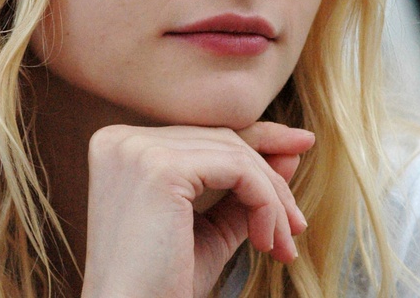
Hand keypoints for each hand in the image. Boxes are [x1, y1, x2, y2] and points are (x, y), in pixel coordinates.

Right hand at [81, 122, 314, 297]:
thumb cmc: (162, 284)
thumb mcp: (207, 229)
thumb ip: (243, 189)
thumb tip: (289, 153)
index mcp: (120, 148)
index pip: (202, 136)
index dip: (256, 142)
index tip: (299, 151)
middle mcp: (123, 141)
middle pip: (220, 140)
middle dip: (270, 178)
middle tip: (297, 224)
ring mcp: (138, 151)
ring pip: (234, 154)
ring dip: (272, 199)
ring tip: (283, 243)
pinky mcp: (161, 168)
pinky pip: (237, 170)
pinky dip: (264, 202)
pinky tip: (265, 241)